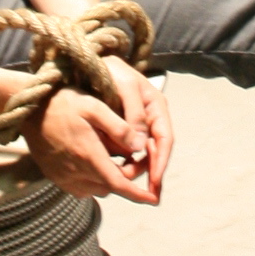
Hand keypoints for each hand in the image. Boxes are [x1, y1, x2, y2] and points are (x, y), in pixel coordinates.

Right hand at [23, 74, 164, 205]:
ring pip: (98, 188)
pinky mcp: (57, 178)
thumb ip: (119, 127)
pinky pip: (83, 187)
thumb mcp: (93, 107)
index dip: (139, 194)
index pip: (119, 184)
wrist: (28, 111)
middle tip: (138, 158)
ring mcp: (64, 178)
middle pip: (111, 186)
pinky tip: (96, 159)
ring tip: (118, 156)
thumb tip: (140, 146)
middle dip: (128, 177)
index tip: (155, 198)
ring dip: (111, 178)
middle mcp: (76, 174)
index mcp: (88, 156)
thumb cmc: (62, 104)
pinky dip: (95, 179)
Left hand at [99, 54, 172, 202]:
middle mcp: (149, 117)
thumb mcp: (124, 87)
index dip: (161, 161)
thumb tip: (140, 146)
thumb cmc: (109, 69)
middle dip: (151, 172)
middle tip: (147, 195)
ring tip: (126, 184)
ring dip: (137, 169)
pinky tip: (118, 173)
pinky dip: (125, 162)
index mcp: (156, 106)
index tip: (155, 181)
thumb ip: (134, 114)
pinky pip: (127, 149)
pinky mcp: (121, 127)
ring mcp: (136, 123)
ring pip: (141, 153)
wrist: (90, 60)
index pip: (165, 139)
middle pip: (155, 150)